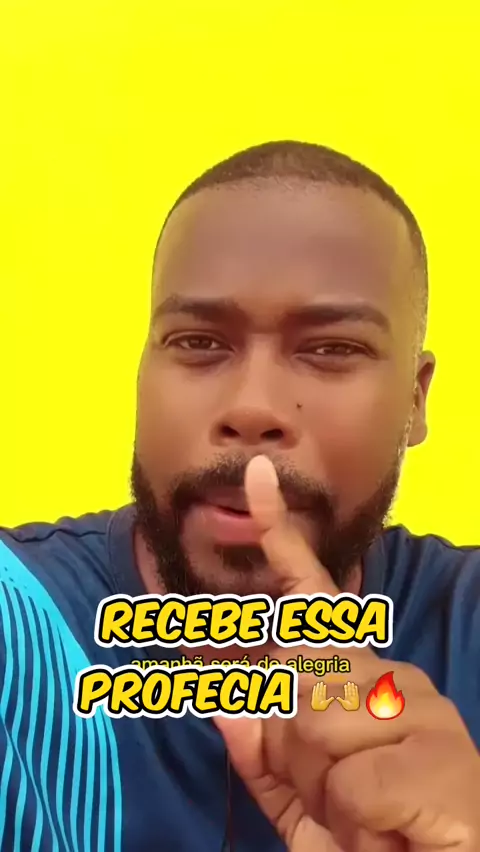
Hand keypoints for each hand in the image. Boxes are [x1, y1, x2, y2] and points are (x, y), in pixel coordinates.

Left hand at [214, 455, 479, 851]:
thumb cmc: (375, 838)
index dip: (280, 538)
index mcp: (364, 682)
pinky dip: (352, 818)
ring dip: (322, 789)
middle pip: (291, 681)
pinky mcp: (437, 752)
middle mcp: (396, 678)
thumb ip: (264, 753)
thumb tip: (227, 698)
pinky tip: (391, 828)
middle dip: (293, 751)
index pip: (316, 600)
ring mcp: (422, 709)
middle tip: (339, 797)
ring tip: (368, 817)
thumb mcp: (304, 801)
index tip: (256, 481)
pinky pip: (347, 779)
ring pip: (312, 726)